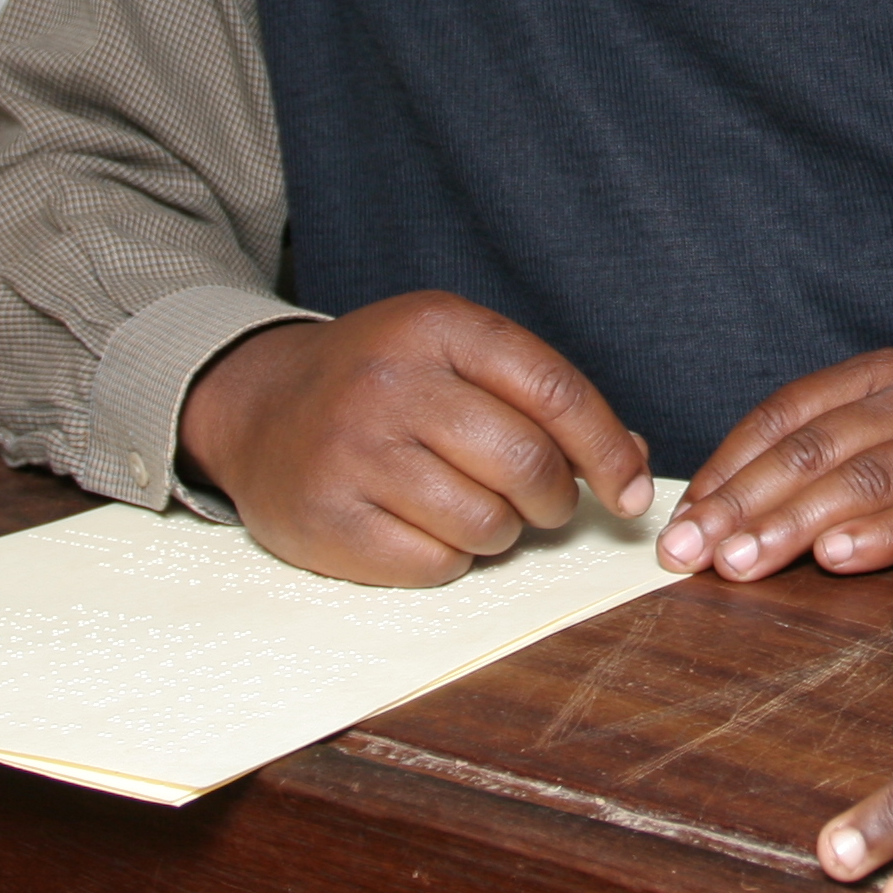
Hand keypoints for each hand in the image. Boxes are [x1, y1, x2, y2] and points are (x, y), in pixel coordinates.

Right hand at [176, 292, 651, 586]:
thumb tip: (635, 460)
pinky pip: (434, 564)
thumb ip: (540, 396)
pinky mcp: (329, 519)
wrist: (257, 407)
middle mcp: (392, 383)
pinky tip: (422, 526)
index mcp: (436, 327)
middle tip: (542, 502)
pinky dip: (448, 558)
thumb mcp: (454, 355)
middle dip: (554, 499)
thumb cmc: (380, 383)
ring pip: (486, 522)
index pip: (553, 390)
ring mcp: (355, 453)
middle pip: (526, 464)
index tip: (633, 492)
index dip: (608, 450)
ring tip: (470, 506)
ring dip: (499, 531)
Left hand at [658, 348, 892, 582]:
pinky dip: (877, 535)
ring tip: (745, 562)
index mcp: (879, 375)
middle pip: (813, 448)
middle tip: (697, 554)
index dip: (728, 471)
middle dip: (746, 506)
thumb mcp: (872, 449)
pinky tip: (833, 558)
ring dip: (795, 525)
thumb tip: (704, 519)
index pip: (784, 417)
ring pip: (862, 477)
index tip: (684, 524)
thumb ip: (802, 470)